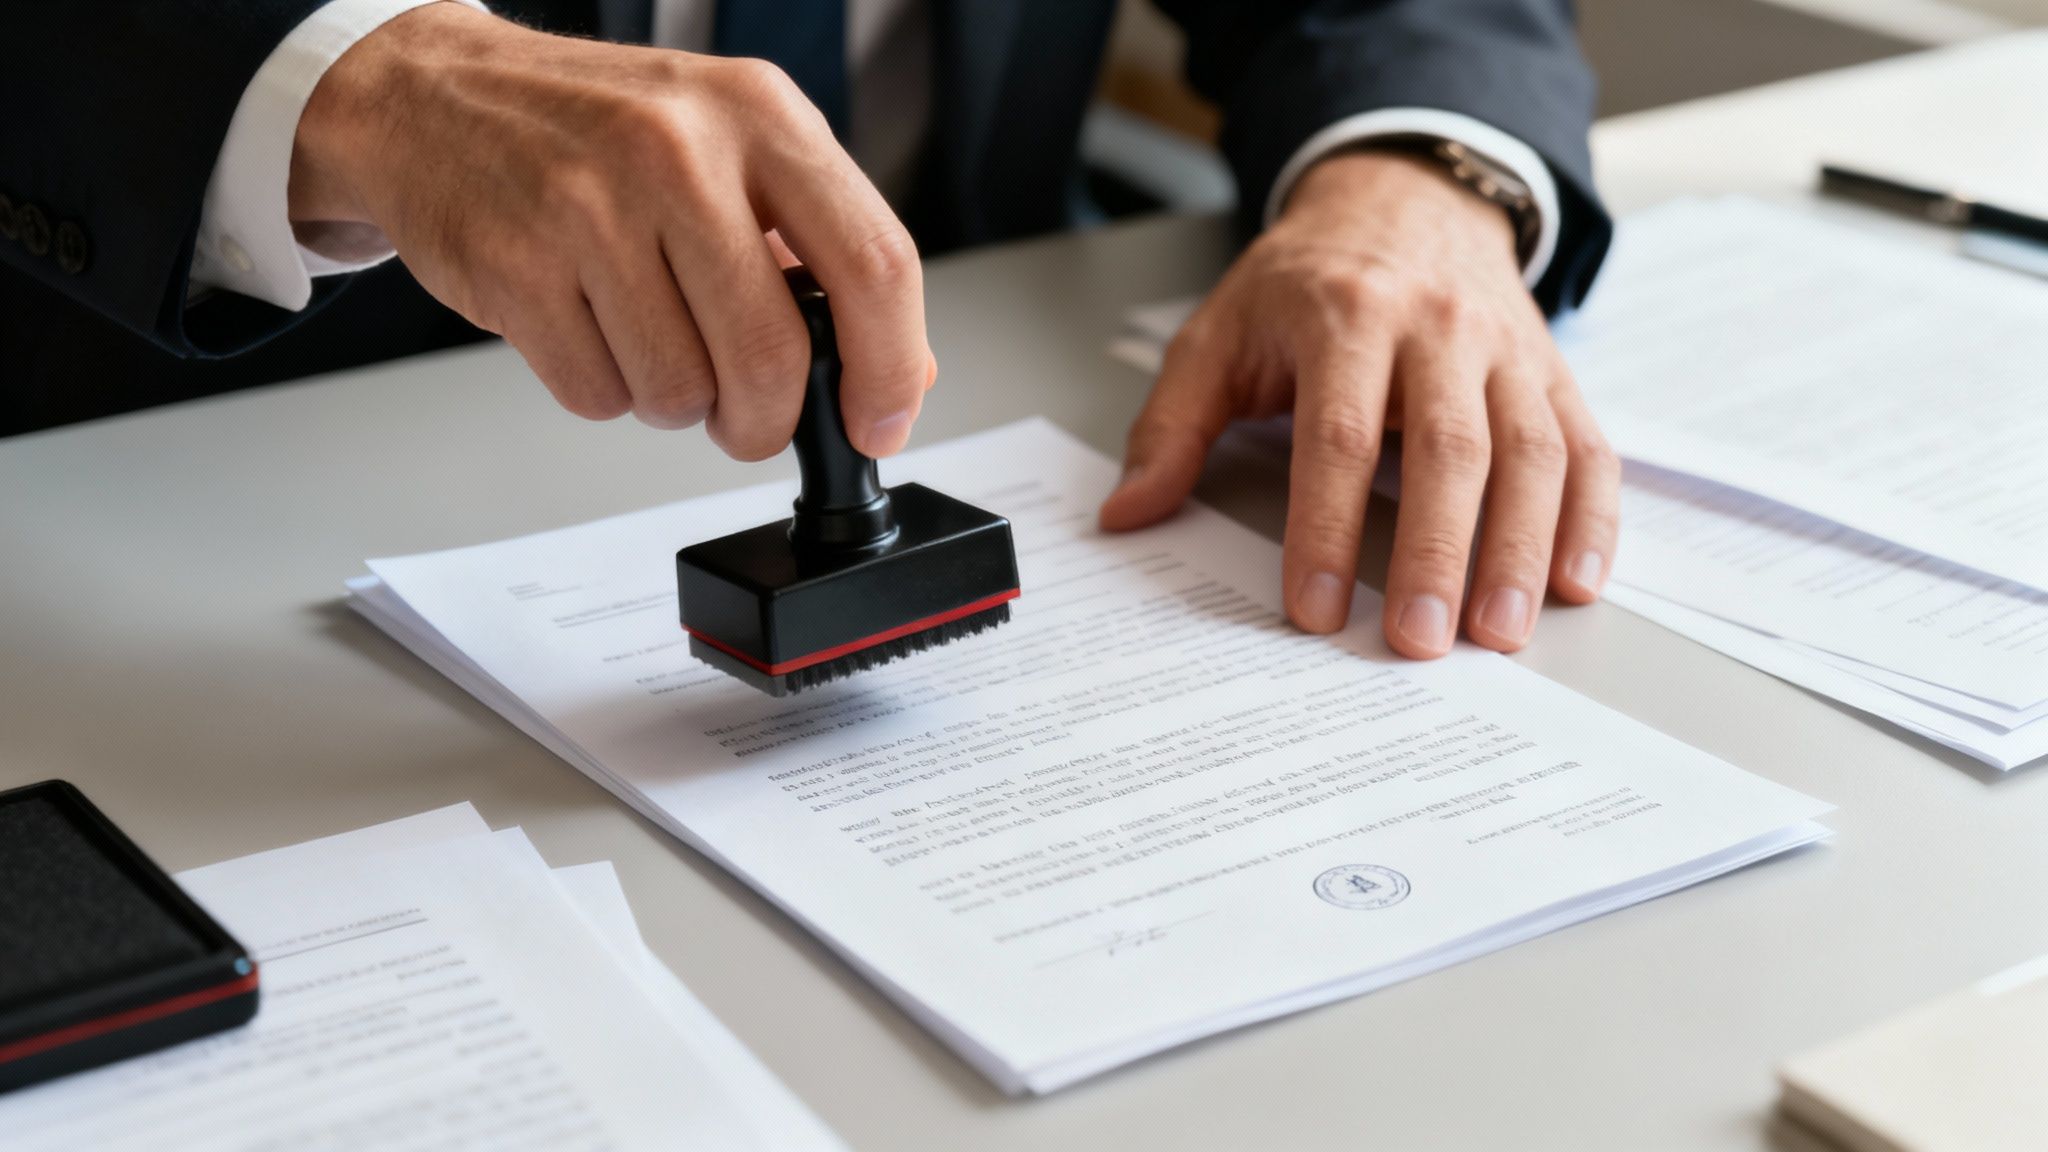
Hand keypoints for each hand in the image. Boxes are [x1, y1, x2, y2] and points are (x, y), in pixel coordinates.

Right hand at [289, 2, 932, 458]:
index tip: (880, 422)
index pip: (874, 264)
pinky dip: (603, 390)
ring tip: (646, 335)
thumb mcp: (731, 149)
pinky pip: (598, 396)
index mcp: (759, 115)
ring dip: (675, 401)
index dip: (891, 368)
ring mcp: (590, 207)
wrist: (435, 96)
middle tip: (750, 421)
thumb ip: (820, 255)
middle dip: (768, 421)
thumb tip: (904, 375)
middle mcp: (678, 151)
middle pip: (774, 356)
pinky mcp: (516, 265)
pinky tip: (586, 325)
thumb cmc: (598, 129)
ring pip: (681, 392)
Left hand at [1100, 150, 1618, 656]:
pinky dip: (1592, 518)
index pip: (1337, 435)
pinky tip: (1577, 580)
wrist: (1403, 199)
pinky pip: (1587, 446)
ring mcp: (1507, 350)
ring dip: (1521, 549)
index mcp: (1346, 317)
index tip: (1315, 607)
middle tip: (1421, 640)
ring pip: (1531, 453)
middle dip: (1436, 553)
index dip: (1326, 528)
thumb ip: (1172, 424)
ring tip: (1499, 633)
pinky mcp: (1552, 372)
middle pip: (1448, 450)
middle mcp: (1438, 330)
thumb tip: (1127, 512)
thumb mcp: (1219, 331)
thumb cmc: (1305, 281)